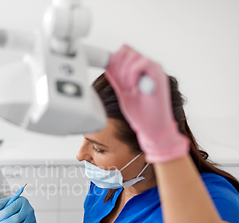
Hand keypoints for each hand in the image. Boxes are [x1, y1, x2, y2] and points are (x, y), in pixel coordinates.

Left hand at [105, 44, 189, 162]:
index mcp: (139, 70)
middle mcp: (148, 67)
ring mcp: (154, 70)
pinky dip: (133, 73)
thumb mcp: (123, 93)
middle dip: (117, 66)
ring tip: (128, 88)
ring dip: (125, 71)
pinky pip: (143, 62)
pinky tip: (132, 86)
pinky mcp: (159, 75)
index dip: (113, 59)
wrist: (153, 127)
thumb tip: (106, 67)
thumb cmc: (140, 113)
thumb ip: (117, 80)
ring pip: (133, 55)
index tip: (109, 73)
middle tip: (121, 84)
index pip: (124, 52)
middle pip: (126, 50)